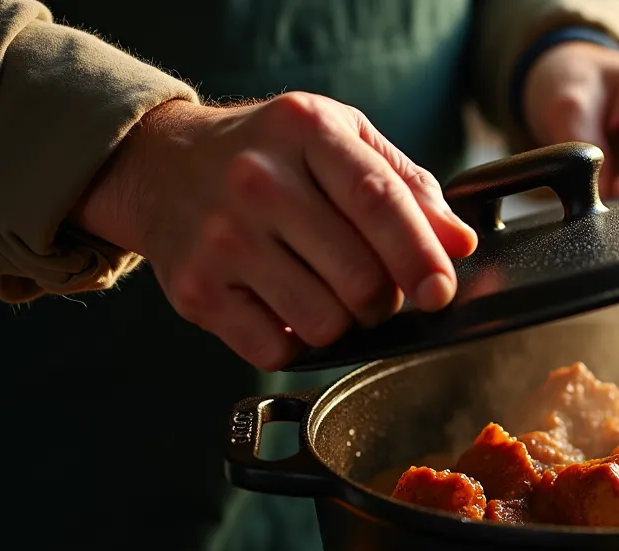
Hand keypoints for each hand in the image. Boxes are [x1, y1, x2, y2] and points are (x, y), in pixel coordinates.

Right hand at [74, 92, 477, 370]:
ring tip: (324, 290)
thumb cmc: (270, 154)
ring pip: (324, 322)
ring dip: (343, 323)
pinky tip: (282, 306)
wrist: (159, 164)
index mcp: (305, 131)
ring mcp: (221, 238)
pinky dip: (295, 344)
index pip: (377, 200)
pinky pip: (275, 352)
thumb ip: (407, 185)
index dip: (420, 254)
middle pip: (359, 276)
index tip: (442, 290)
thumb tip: (459, 244)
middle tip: (375, 287)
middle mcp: (257, 181)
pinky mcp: (195, 290)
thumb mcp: (339, 139)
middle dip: (385, 299)